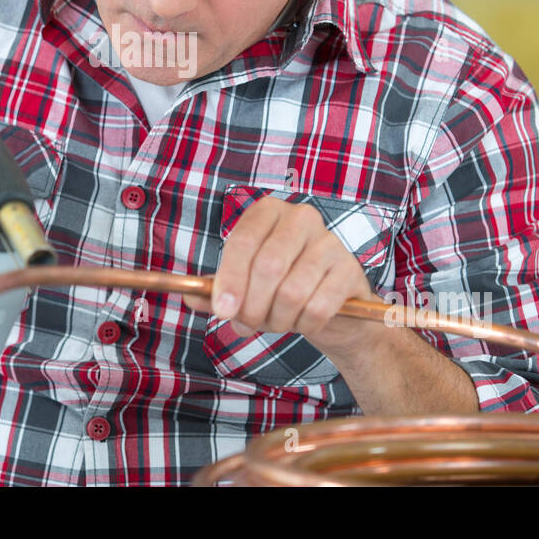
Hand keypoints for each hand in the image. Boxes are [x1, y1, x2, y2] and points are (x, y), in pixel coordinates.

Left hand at [182, 196, 382, 355]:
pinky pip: (317, 307)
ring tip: (276, 323)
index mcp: (268, 212)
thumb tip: (189, 296)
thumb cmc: (282, 289)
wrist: (334, 309)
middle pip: (267, 266)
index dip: (230, 279)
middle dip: (253, 306)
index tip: (222, 311)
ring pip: (292, 291)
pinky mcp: (349, 270)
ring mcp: (330, 241)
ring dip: (278, 319)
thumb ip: (216, 290)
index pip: (243, 242)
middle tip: (247, 326)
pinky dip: (304, 324)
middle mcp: (301, 217)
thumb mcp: (245, 287)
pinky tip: (303, 322)